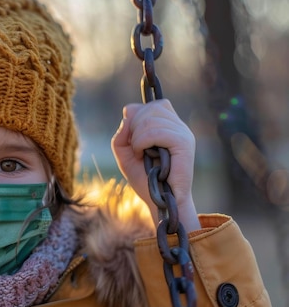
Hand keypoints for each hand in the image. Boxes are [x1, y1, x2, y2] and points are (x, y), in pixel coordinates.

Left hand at [111, 99, 199, 231]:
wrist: (161, 200)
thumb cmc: (146, 179)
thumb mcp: (124, 154)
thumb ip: (122, 133)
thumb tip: (128, 112)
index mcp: (168, 125)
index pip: (150, 105)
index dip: (135, 118)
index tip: (133, 139)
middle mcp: (177, 126)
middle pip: (149, 109)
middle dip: (134, 128)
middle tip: (137, 149)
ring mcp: (183, 133)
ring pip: (150, 119)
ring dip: (137, 138)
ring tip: (141, 154)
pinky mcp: (184, 143)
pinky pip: (157, 131)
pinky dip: (142, 142)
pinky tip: (144, 154)